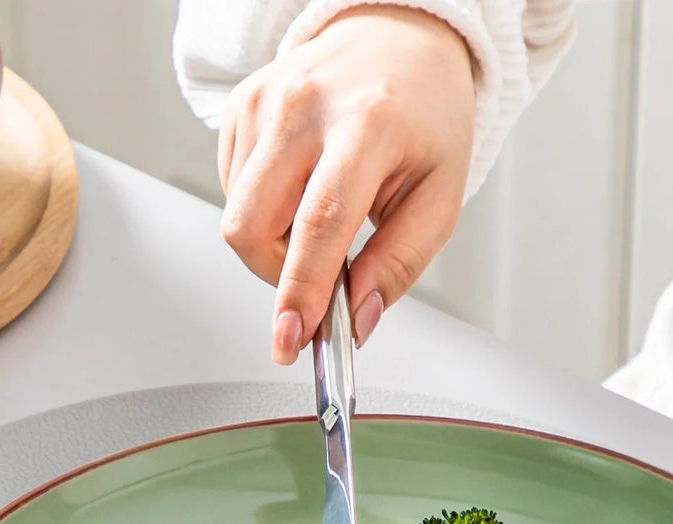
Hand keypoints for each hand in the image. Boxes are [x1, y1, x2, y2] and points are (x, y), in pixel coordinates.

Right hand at [217, 6, 474, 363]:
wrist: (397, 36)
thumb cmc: (423, 115)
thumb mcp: (440, 195)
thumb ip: (399, 265)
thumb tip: (357, 319)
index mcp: (365, 125)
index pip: (319, 225)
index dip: (300, 292)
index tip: (291, 338)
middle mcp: (305, 107)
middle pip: (252, 227)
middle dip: (279, 278)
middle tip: (319, 280)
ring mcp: (265, 102)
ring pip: (237, 216)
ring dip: (274, 245)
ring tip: (319, 220)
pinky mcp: (241, 106)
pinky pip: (232, 190)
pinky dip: (264, 211)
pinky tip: (300, 187)